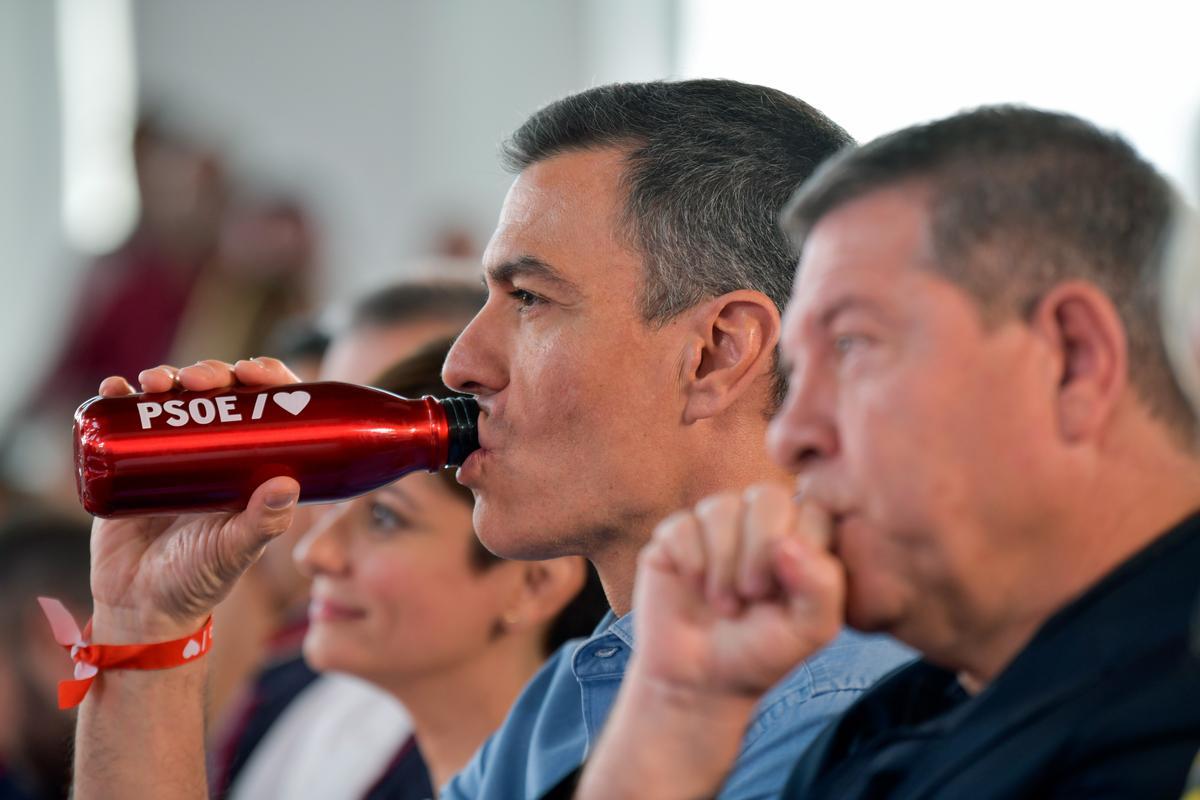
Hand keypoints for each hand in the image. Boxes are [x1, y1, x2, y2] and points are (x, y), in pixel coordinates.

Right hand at [87, 358, 301, 642]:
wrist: (140, 607)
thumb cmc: (198, 581)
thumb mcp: (235, 551)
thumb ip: (263, 524)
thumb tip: (289, 483)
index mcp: (251, 464)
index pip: (267, 407)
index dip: (266, 378)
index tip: (254, 370)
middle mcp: (214, 452)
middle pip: (218, 394)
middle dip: (211, 374)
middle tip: (199, 379)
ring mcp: (170, 454)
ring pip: (173, 399)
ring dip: (166, 378)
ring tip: (156, 382)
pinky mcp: (129, 463)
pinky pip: (123, 420)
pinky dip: (118, 398)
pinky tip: (115, 389)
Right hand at [631, 483, 844, 698]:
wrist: (703, 679)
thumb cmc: (762, 651)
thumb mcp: (810, 631)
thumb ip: (823, 587)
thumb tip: (788, 542)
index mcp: (798, 536)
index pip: (812, 511)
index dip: (800, 553)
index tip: (788, 596)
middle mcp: (757, 522)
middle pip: (767, 498)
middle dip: (760, 550)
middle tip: (753, 594)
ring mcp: (715, 526)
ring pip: (721, 508)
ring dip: (724, 564)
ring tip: (725, 603)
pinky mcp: (675, 536)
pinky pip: (683, 526)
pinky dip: (692, 563)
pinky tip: (695, 587)